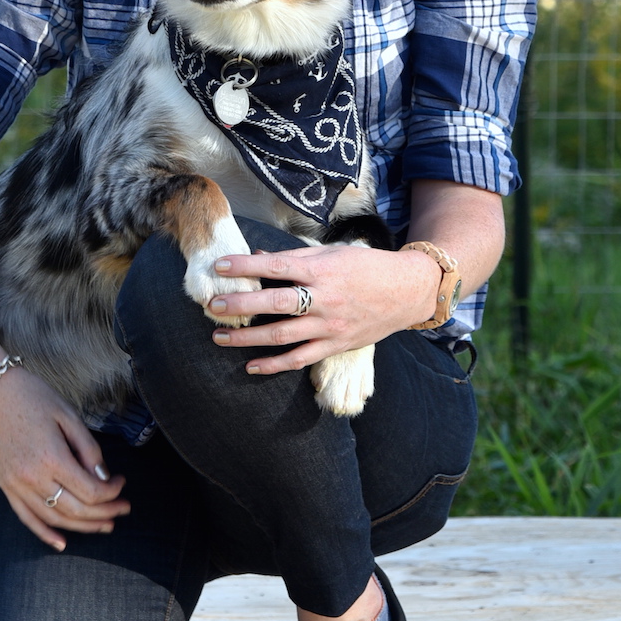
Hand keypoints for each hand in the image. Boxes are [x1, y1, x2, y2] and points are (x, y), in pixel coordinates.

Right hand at [0, 366, 128, 549]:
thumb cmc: (32, 396)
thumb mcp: (68, 415)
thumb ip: (88, 449)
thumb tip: (104, 477)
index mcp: (52, 457)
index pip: (90, 491)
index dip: (112, 492)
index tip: (121, 481)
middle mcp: (33, 478)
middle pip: (76, 510)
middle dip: (105, 513)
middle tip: (123, 509)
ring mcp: (16, 485)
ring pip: (54, 518)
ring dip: (82, 527)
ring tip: (104, 525)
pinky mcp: (6, 487)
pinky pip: (27, 518)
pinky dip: (44, 533)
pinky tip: (62, 543)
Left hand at [206, 243, 438, 376]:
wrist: (407, 291)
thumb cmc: (366, 267)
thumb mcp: (332, 253)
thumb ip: (295, 257)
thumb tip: (259, 256)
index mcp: (322, 270)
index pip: (277, 267)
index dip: (246, 266)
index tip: (220, 266)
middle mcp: (324, 298)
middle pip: (276, 303)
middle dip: (241, 305)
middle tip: (214, 305)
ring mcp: (330, 325)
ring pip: (282, 335)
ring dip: (248, 338)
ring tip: (220, 336)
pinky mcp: (336, 345)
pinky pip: (300, 359)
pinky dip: (274, 365)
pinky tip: (251, 366)